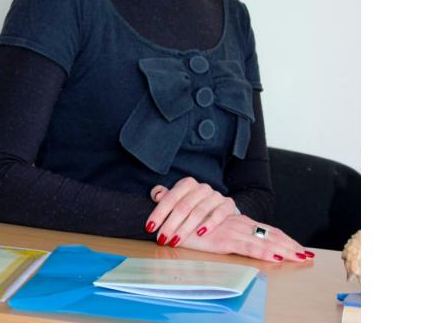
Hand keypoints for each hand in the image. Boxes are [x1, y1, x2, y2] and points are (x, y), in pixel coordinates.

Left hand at [145, 177, 237, 246]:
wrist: (222, 208)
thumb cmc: (195, 206)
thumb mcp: (180, 199)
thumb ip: (167, 197)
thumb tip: (157, 194)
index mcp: (187, 184)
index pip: (170, 198)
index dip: (159, 213)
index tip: (150, 227)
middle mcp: (201, 187)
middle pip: (183, 206)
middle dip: (170, 224)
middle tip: (161, 239)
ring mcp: (215, 195)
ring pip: (199, 211)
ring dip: (185, 228)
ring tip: (176, 240)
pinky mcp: (228, 204)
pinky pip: (219, 214)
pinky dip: (209, 224)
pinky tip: (200, 234)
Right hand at [179, 214, 314, 262]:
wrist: (169, 219)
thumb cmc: (184, 223)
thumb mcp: (203, 225)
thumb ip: (213, 224)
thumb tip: (223, 231)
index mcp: (234, 220)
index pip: (262, 229)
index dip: (280, 237)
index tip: (296, 245)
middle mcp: (236, 223)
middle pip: (268, 234)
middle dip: (288, 244)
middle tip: (307, 254)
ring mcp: (232, 231)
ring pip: (263, 241)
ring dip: (284, 249)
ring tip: (301, 256)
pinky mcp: (224, 240)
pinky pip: (249, 247)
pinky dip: (265, 253)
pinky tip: (278, 257)